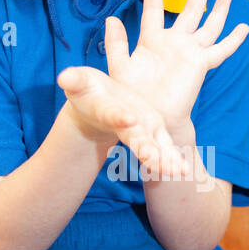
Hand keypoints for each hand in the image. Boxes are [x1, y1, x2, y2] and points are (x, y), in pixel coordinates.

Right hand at [57, 64, 189, 180]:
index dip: (118, 117)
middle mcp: (125, 126)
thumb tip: (63, 77)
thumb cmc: (86, 92)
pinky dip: (174, 159)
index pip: (112, 114)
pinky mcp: (153, 132)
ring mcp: (140, 132)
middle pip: (135, 139)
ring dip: (164, 161)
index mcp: (108, 111)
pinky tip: (185, 170)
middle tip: (155, 162)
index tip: (127, 119)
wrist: (97, 108)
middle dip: (145, 150)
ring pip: (152, 148)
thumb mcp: (79, 82)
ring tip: (177, 172)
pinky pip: (165, 148)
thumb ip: (74, 80)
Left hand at [102, 0, 248, 130]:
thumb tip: (112, 18)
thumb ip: (116, 43)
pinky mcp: (200, 64)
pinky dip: (233, 40)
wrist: (147, 117)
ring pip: (208, 26)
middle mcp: (173, 44)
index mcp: (151, 41)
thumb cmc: (131, 97)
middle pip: (190, 12)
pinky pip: (221, 49)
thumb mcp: (119, 66)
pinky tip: (244, 28)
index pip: (154, 11)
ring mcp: (189, 53)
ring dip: (217, 10)